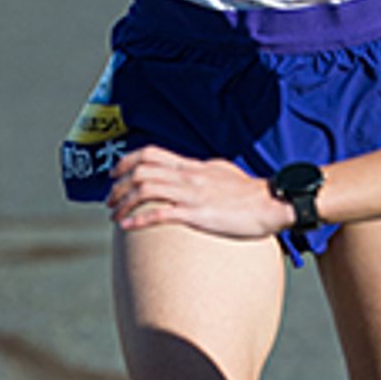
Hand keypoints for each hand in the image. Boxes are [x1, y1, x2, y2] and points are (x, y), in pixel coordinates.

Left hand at [108, 146, 293, 238]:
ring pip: (145, 189)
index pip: (151, 154)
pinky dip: (138, 219)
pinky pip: (160, 213)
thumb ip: (203, 171)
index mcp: (193, 165)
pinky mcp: (197, 215)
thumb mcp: (222, 173)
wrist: (271, 204)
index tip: (114, 173)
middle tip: (109, 199)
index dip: (126, 161)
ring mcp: (192, 194)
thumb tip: (195, 170)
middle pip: (141, 170)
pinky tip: (126, 226)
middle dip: (119, 184)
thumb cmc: (250, 194)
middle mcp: (188, 176)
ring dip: (124, 202)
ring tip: (114, 215)